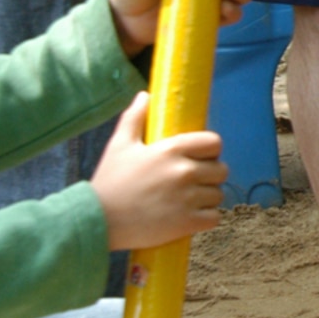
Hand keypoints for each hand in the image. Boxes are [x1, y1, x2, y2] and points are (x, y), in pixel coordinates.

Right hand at [90, 93, 226, 249]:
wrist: (97, 221)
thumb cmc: (110, 181)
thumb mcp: (119, 145)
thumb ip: (135, 118)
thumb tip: (145, 95)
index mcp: (172, 150)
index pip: (214, 143)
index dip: (209, 151)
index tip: (198, 159)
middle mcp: (185, 171)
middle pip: (221, 170)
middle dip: (209, 176)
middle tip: (190, 183)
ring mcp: (188, 198)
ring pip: (218, 195)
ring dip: (207, 198)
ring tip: (186, 201)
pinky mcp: (188, 222)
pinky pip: (214, 217)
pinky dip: (205, 218)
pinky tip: (189, 217)